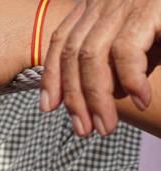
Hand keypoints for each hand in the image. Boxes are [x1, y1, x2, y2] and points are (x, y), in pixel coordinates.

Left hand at [40, 0, 160, 135]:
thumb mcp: (139, 37)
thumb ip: (114, 55)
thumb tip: (91, 92)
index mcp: (101, 3)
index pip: (62, 40)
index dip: (52, 75)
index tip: (49, 109)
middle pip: (74, 52)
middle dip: (75, 97)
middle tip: (84, 130)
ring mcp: (128, 1)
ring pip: (93, 56)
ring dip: (97, 98)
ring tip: (106, 127)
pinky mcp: (151, 7)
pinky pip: (125, 50)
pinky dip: (129, 80)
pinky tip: (141, 100)